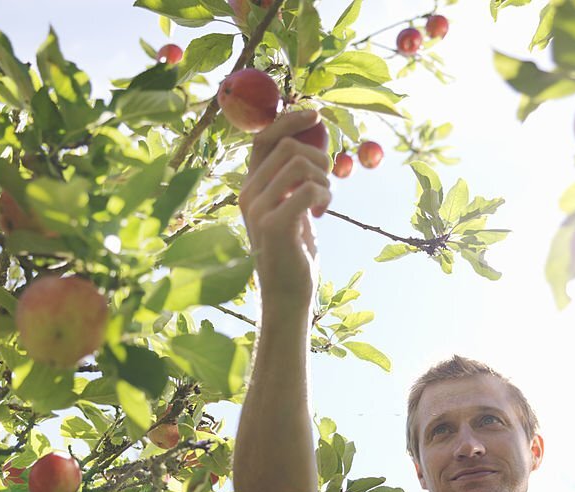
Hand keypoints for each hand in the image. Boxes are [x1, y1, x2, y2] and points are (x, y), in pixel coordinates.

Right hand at [238, 110, 331, 304]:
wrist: (287, 293)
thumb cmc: (294, 251)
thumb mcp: (291, 207)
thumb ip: (295, 179)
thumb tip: (316, 140)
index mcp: (250, 186)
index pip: (263, 137)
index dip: (289, 120)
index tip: (315, 115)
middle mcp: (248, 194)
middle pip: (286, 146)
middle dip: (318, 157)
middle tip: (327, 182)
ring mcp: (258, 209)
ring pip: (299, 163)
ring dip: (323, 178)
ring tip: (324, 201)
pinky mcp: (275, 225)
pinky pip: (308, 189)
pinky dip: (324, 196)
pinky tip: (321, 213)